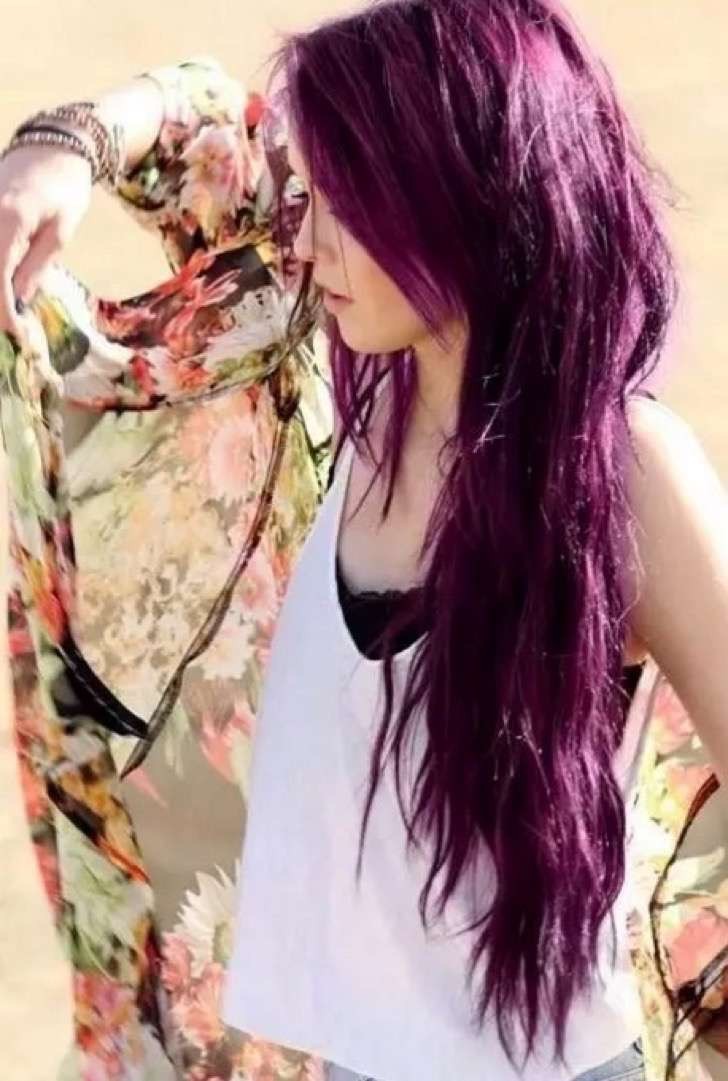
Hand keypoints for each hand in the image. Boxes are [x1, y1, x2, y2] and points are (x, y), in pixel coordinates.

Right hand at [0, 143, 91, 336]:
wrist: (52, 145)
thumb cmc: (65, 189)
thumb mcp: (60, 233)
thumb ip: (35, 267)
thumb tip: (16, 302)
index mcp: (8, 221)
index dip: (2, 311)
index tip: (14, 333)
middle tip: (9, 329)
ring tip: (8, 312)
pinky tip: (5, 287)